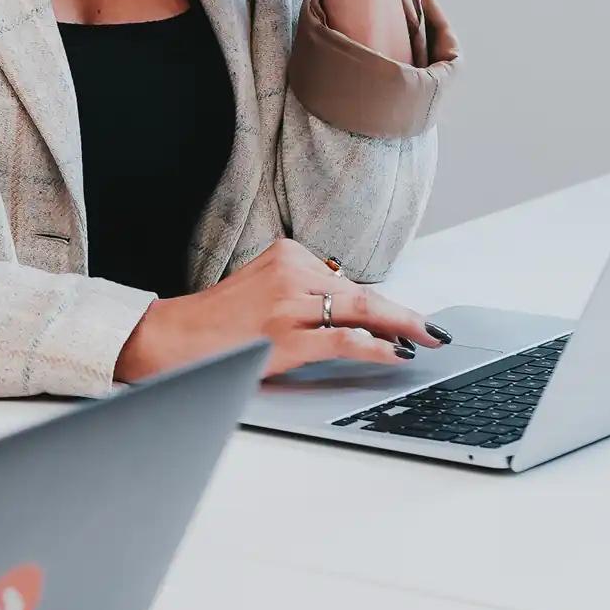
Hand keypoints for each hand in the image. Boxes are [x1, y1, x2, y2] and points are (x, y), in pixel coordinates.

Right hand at [116, 237, 446, 381]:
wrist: (173, 340)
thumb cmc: (217, 324)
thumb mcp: (262, 290)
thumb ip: (302, 293)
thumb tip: (352, 316)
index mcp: (287, 254)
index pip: (347, 281)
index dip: (384, 303)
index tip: (411, 317)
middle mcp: (291, 271)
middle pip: (362, 293)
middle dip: (404, 314)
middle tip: (435, 330)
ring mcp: (289, 302)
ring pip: (359, 312)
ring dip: (399, 329)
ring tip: (425, 340)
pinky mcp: (286, 334)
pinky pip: (344, 339)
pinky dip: (376, 346)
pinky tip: (395, 354)